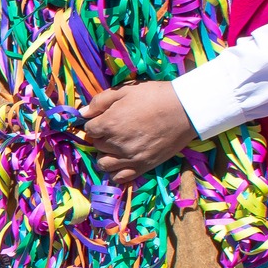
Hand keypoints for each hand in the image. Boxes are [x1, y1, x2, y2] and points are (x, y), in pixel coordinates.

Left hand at [81, 81, 195, 183]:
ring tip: (117, 146)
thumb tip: (82, 113)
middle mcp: (116, 143)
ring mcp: (129, 157)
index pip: (89, 129)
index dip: (95, 123)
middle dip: (102, 137)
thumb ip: (100, 101)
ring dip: (106, 155)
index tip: (104, 119)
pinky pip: (120, 177)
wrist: (185, 109)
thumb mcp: (125, 90)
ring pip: (104, 163)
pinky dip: (117, 172)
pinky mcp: (143, 166)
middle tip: (114, 129)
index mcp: (109, 123)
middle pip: (97, 145)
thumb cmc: (155, 96)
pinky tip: (122, 162)